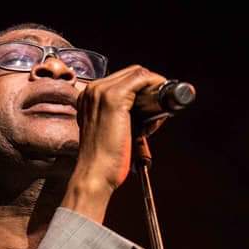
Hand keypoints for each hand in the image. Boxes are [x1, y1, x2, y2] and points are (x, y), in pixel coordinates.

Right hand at [61, 65, 167, 221]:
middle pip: (131, 74)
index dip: (141, 90)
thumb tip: (142, 115)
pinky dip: (155, 87)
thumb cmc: (101, 161)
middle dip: (149, 89)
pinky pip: (142, 80)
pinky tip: (159, 107)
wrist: (94, 175)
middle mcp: (93, 90)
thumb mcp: (107, 132)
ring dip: (154, 90)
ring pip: (138, 75)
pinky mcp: (115, 98)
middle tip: (159, 111)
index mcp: (89, 97)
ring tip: (158, 116)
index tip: (152, 106)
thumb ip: (118, 119)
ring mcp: (102, 92)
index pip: (121, 80)